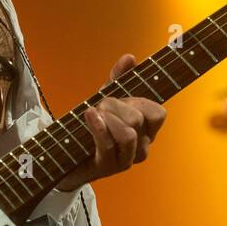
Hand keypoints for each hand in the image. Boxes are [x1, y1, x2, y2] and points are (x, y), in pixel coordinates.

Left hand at [56, 52, 166, 190]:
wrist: (68, 152)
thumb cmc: (93, 125)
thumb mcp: (106, 98)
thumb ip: (118, 78)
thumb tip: (130, 58)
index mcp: (146, 131)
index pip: (158, 113)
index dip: (140, 101)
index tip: (123, 98)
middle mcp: (141, 147)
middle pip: (138, 119)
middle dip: (116, 105)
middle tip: (101, 105)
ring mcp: (126, 159)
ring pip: (128, 134)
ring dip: (107, 118)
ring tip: (93, 113)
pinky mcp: (108, 167)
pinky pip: (108, 145)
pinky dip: (98, 127)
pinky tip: (90, 116)